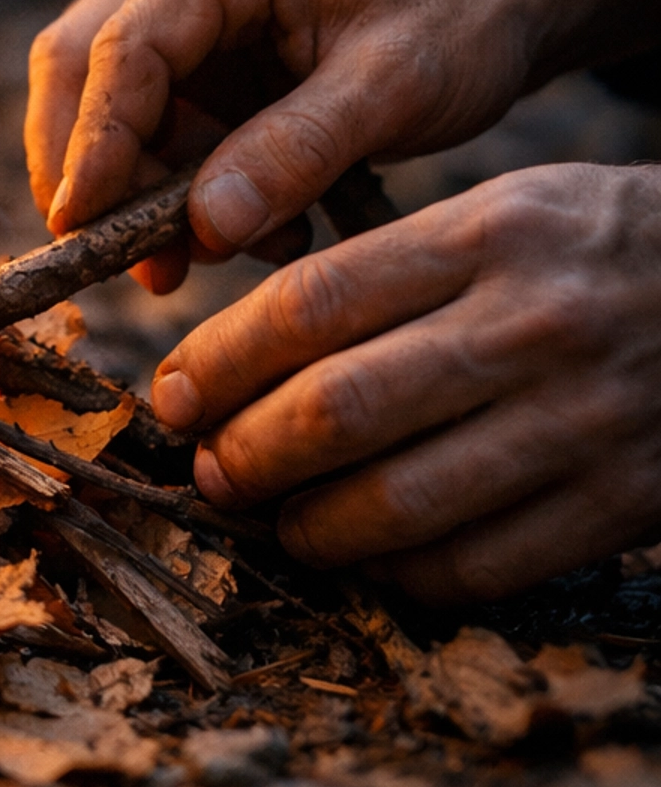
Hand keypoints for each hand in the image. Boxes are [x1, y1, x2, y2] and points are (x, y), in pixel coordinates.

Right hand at [26, 0, 544, 284]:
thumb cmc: (461, 16)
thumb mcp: (396, 86)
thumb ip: (299, 149)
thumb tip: (202, 225)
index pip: (125, 45)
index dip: (95, 142)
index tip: (85, 228)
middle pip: (81, 65)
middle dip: (92, 171)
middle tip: (133, 261)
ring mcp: (189, 12)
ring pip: (110, 104)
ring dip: (144, 191)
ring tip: (221, 253)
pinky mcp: (203, 59)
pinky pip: (158, 130)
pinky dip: (183, 190)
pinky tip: (255, 230)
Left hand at [149, 163, 660, 599]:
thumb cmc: (595, 248)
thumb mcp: (502, 211)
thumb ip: (385, 267)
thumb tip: (243, 354)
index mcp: (487, 234)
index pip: (309, 303)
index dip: (216, 362)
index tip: (171, 394)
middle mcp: (530, 325)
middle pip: (335, 410)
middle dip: (244, 455)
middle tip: (211, 471)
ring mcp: (579, 421)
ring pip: (397, 503)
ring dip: (310, 529)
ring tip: (279, 523)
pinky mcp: (619, 503)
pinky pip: (477, 566)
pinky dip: (402, 575)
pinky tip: (371, 559)